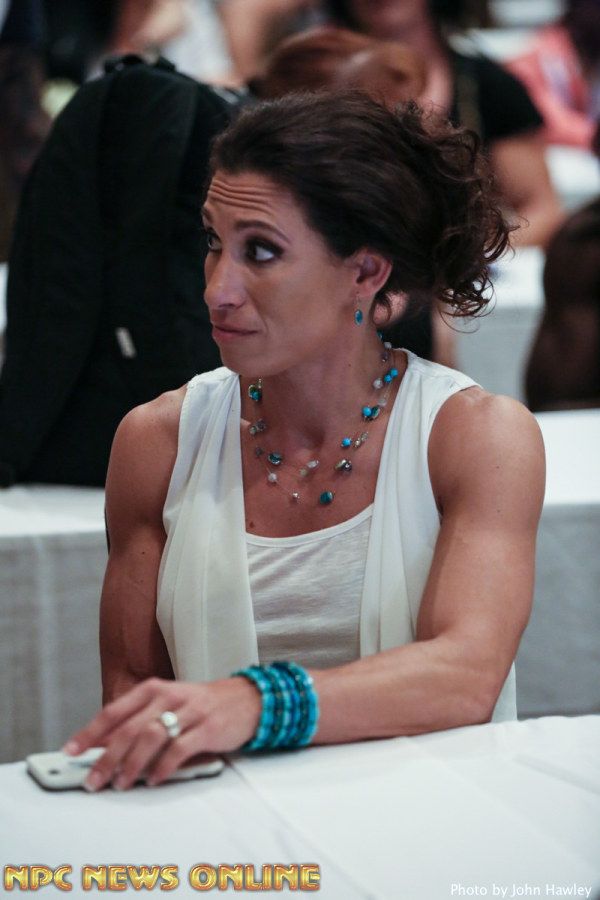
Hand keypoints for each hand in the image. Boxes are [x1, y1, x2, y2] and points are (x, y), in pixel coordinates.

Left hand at [63, 677, 260, 790]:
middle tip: (94, 780)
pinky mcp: (208, 728)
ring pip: (152, 738)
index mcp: (153, 689)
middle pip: (129, 728)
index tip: (72, 751)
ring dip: (132, 764)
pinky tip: (154, 779)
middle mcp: (169, 696)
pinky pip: (180, 749)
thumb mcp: (166, 705)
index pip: (114, 711)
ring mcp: (190, 711)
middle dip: (107, 757)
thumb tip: (102, 747)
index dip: (90, 732)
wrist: (246, 699)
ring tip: (122, 783)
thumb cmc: (200, 706)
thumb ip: (137, 722)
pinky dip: (163, 767)